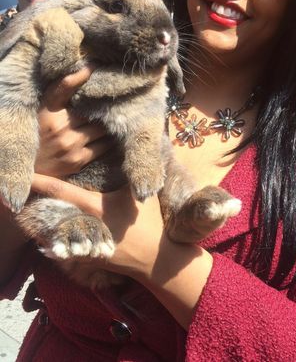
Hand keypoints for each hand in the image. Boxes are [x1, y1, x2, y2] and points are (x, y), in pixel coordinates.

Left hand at [31, 174, 163, 281]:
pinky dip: (58, 240)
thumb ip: (128, 173)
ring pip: (57, 229)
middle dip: (41, 199)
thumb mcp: (138, 193)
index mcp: (93, 205)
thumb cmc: (148, 221)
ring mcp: (83, 242)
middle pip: (54, 209)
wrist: (154, 257)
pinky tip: (53, 237)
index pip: (60, 190)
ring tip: (38, 212)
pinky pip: (66, 247)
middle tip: (29, 188)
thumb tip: (123, 151)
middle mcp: (83, 223)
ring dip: (48, 220)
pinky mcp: (87, 257)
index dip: (41, 181)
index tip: (27, 175)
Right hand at [36, 67, 111, 177]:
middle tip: (116, 98)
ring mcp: (69, 145)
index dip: (81, 75)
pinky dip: (108, 139)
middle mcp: (58, 127)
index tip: (94, 66)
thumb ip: (59, 93)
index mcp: (46, 111)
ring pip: (102, 127)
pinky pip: (104, 146)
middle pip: (93, 109)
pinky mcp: (77, 161)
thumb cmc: (37, 135)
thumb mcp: (42, 111)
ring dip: (109, 123)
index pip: (64, 86)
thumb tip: (85, 70)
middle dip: (104, 104)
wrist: (28, 171)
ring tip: (116, 117)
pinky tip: (111, 135)